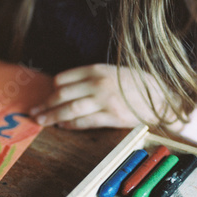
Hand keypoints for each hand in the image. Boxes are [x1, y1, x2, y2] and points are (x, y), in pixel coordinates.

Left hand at [30, 64, 163, 128]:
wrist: (163, 97)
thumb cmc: (137, 84)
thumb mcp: (113, 71)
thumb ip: (92, 78)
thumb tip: (66, 87)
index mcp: (98, 70)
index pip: (64, 78)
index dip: (52, 88)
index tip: (46, 95)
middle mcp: (99, 84)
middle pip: (63, 94)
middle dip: (46, 104)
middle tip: (34, 111)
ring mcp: (105, 101)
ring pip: (70, 109)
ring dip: (53, 116)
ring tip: (41, 121)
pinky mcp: (112, 117)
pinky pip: (85, 122)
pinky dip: (71, 125)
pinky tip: (63, 126)